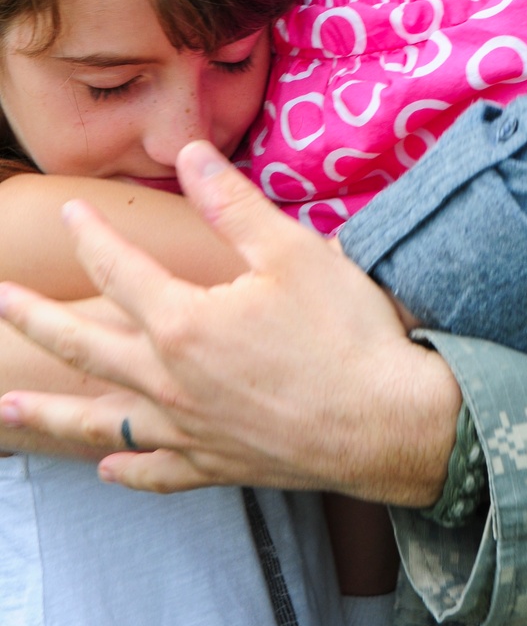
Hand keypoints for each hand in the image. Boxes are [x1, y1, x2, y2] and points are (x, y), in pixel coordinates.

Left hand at [0, 144, 460, 501]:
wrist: (389, 424)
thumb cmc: (346, 334)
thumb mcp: (292, 251)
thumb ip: (233, 204)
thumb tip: (190, 154)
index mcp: (184, 323)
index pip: (119, 271)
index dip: (93, 236)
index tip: (73, 211)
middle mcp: (172, 382)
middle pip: (85, 348)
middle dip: (36, 321)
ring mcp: (191, 430)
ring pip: (102, 422)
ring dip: (49, 416)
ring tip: (6, 413)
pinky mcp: (219, 464)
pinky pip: (156, 471)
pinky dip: (126, 469)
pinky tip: (105, 469)